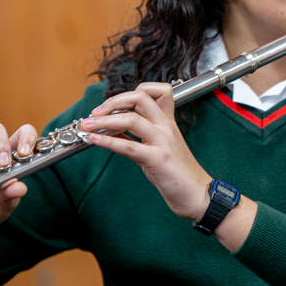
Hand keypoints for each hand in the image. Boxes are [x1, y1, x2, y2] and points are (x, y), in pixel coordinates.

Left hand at [79, 83, 211, 220]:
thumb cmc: (178, 174)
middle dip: (113, 101)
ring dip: (104, 120)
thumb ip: (137, 138)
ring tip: (87, 125)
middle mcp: (166, 127)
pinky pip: (129, 146)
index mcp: (167, 122)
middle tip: (95, 112)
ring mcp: (163, 142)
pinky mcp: (158, 160)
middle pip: (140, 97)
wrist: (198, 195)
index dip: (132, 92)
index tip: (113, 105)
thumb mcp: (157, 149)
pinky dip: (108, 141)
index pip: (156, 91)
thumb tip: (112, 132)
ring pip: (131, 119)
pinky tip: (95, 140)